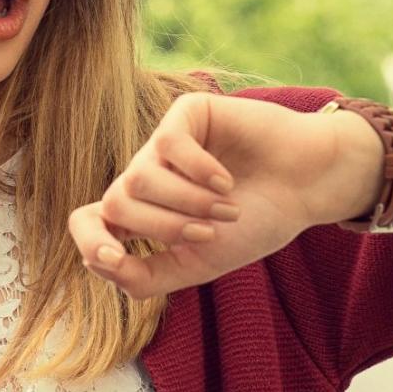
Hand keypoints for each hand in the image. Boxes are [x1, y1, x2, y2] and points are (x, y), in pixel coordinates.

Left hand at [67, 91, 383, 299]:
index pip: (86, 221)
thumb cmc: (255, 225)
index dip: (89, 240)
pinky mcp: (185, 114)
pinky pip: (167, 145)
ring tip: (229, 206)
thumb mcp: (198, 265)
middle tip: (208, 231)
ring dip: (188, 203)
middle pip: (116, 204)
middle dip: (162, 227)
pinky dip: (200, 172)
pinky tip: (226, 179)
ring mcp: (162, 145)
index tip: (117, 257)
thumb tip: (94, 262)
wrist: (306, 188)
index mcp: (142, 215)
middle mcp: (145, 177)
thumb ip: (144, 277)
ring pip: (137, 178)